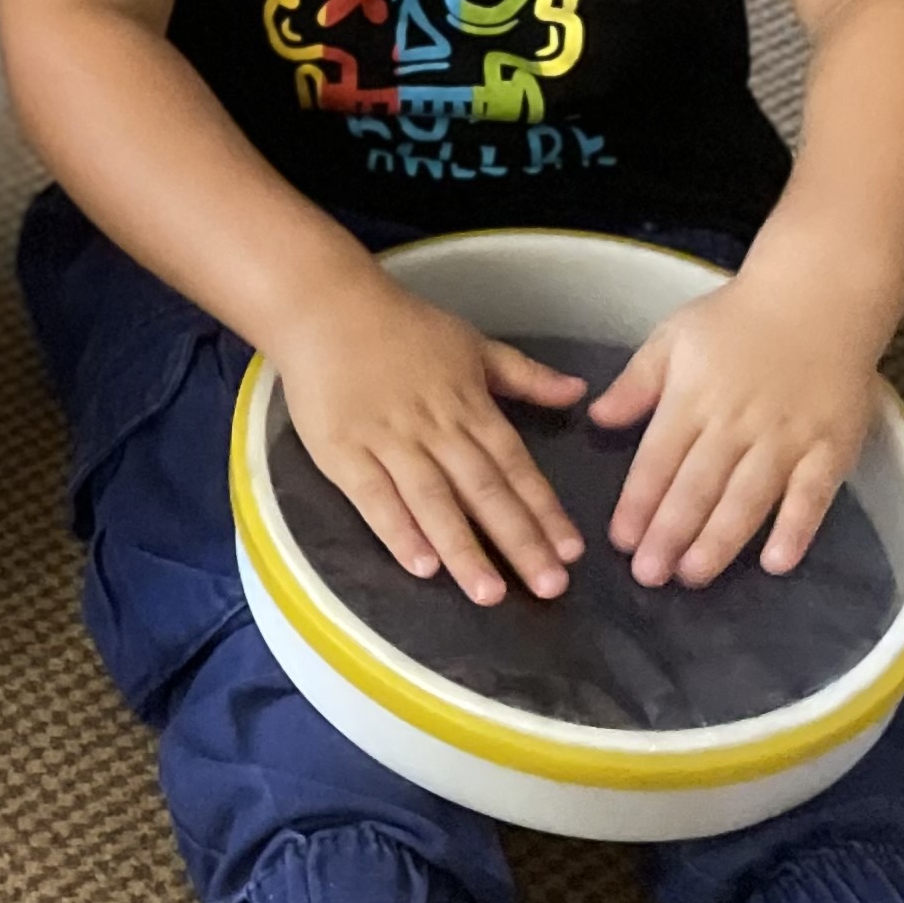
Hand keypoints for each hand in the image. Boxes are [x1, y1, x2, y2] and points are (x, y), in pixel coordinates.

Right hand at [275, 263, 587, 607]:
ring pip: (433, 501)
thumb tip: (579, 393)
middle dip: (519, 540)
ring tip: (490, 594)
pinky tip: (421, 565)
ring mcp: (387, 441)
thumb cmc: (400, 328)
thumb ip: (524, 375)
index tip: (572, 550)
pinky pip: (374, 498)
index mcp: (468, 405)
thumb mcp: (471, 344)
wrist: (324, 308)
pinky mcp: (342, 452)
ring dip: (463, 548)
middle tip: (550, 586)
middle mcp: (435, 428)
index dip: (544, 509)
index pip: (515, 465)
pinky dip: (398, 531)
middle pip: (482, 490)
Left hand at [587, 261, 879, 586]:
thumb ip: (637, 383)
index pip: (658, 460)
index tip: (621, 541)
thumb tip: (597, 419)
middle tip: (649, 575)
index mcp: (693, 398)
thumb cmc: (739, 317)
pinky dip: (795, 530)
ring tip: (693, 576)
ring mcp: (786, 438)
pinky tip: (776, 563)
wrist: (820, 294)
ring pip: (747, 499)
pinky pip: (812, 496)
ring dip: (719, 541)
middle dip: (670, 535)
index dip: (638, 503)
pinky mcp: (830, 447)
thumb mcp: (674, 337)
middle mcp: (736, 424)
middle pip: (697, 488)